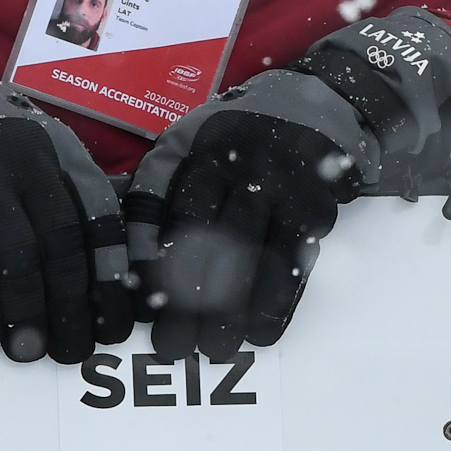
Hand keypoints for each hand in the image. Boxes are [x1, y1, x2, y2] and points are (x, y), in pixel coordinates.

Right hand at [0, 70, 133, 363]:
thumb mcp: (38, 155)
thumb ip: (68, 200)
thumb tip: (107, 276)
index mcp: (61, 152)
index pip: (99, 217)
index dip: (111, 276)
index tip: (115, 323)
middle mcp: (27, 158)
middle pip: (60, 242)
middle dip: (70, 304)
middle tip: (72, 350)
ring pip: (13, 254)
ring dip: (25, 310)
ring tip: (29, 350)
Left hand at [120, 71, 360, 358]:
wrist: (318, 100)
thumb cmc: (234, 134)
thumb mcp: (186, 141)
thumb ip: (155, 190)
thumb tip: (130, 257)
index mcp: (209, 152)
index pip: (182, 216)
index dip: (165, 266)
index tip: (149, 313)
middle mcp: (251, 168)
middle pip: (222, 242)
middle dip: (198, 301)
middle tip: (178, 348)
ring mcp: (290, 188)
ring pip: (263, 256)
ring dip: (241, 309)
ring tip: (220, 349)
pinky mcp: (320, 206)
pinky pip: (299, 261)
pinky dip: (282, 301)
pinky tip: (263, 331)